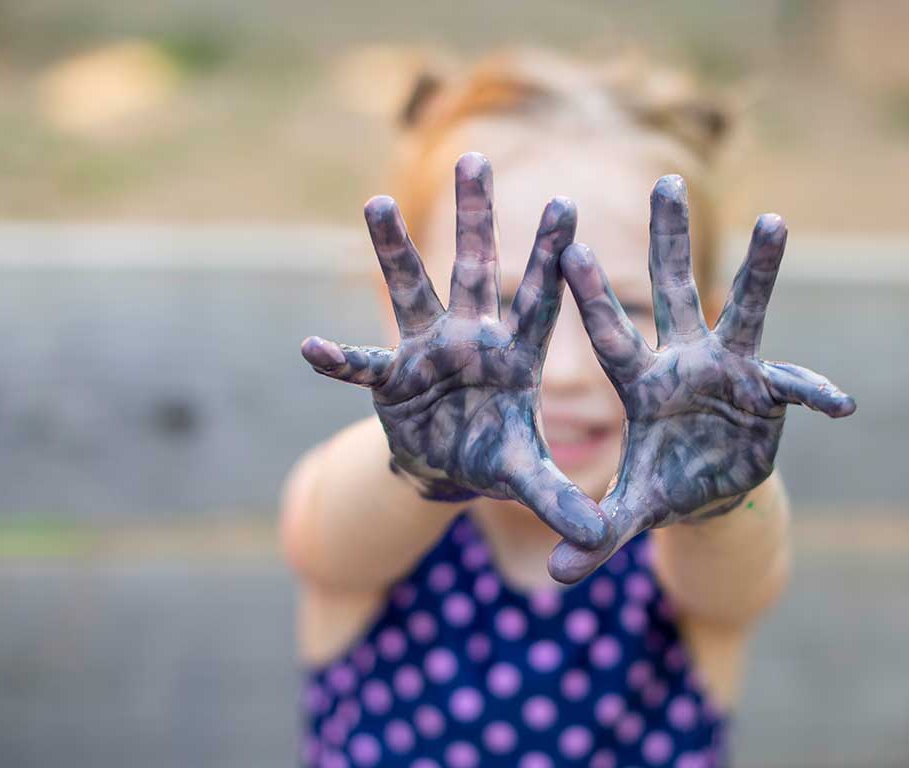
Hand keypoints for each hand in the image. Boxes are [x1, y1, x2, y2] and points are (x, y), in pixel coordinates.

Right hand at [301, 153, 607, 551]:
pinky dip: (339, 359)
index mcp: (516, 355)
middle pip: (477, 270)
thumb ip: (561, 499)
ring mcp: (427, 352)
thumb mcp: (527, 477)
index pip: (541, 300)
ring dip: (394, 251)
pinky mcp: (390, 379)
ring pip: (412, 292)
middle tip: (476, 158)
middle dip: (477, 217)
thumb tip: (598, 539)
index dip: (552, 258)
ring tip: (375, 202)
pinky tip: (310, 346)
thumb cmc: (494, 456)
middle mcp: (472, 340)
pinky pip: (362, 366)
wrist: (445, 467)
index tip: (567, 204)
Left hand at [549, 175, 855, 581]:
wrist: (711, 492)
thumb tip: (560, 580)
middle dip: (669, 239)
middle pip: (675, 292)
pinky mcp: (772, 392)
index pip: (611, 334)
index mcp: (641, 383)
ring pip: (748, 310)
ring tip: (778, 221)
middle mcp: (686, 361)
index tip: (571, 252)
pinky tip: (841, 403)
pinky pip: (797, 384)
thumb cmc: (661, 484)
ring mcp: (732, 370)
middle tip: (664, 178)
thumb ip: (597, 533)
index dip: (593, 296)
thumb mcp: (630, 510)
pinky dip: (816, 391)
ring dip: (763, 269)